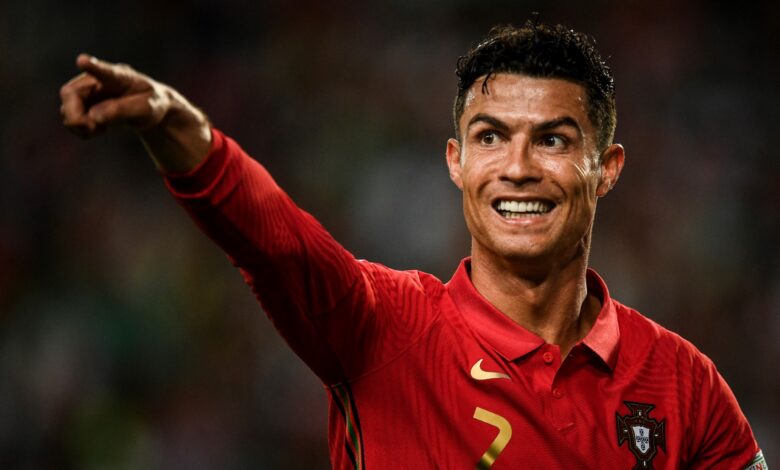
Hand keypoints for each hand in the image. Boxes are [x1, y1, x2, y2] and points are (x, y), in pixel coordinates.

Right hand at [60, 54, 210, 171]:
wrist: (149, 106)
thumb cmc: (151, 103)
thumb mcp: (148, 108)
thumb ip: (123, 110)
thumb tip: (94, 117)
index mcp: (120, 76)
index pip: (105, 71)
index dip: (93, 67)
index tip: (82, 60)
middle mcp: (98, 80)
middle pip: (70, 93)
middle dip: (75, 115)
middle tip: (91, 128)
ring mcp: (88, 92)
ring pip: (66, 108)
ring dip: (78, 125)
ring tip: (101, 130)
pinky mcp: (83, 104)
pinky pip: (70, 119)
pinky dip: (80, 130)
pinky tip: (97, 130)